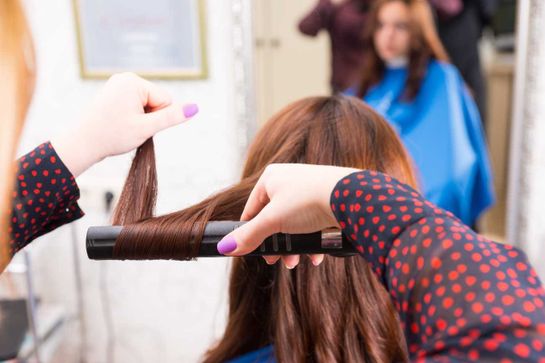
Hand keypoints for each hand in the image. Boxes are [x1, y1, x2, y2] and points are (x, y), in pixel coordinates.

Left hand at [52, 72, 197, 176]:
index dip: (157, 118)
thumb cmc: (112, 136)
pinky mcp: (114, 92)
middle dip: (149, 117)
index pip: (166, 100)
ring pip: (147, 104)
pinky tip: (119, 123)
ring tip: (122, 126)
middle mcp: (126, 78)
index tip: (137, 125)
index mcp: (134, 81)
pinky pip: (136, 105)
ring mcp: (119, 84)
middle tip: (128, 128)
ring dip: (141, 118)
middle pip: (157, 100)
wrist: (81, 144)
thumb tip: (195, 108)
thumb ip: (172, 117)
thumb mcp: (146, 128)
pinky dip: (132, 116)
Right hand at [217, 164, 358, 267]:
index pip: (252, 209)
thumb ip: (248, 235)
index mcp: (271, 178)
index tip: (254, 253)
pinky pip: (313, 223)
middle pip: (274, 219)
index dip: (251, 233)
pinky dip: (312, 240)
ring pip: (294, 224)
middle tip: (278, 262)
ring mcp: (309, 189)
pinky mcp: (327, 199)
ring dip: (294, 246)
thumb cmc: (308, 201)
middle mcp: (289, 180)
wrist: (351, 197)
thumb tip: (224, 248)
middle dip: (276, 244)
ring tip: (296, 262)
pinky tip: (315, 256)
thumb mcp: (273, 221)